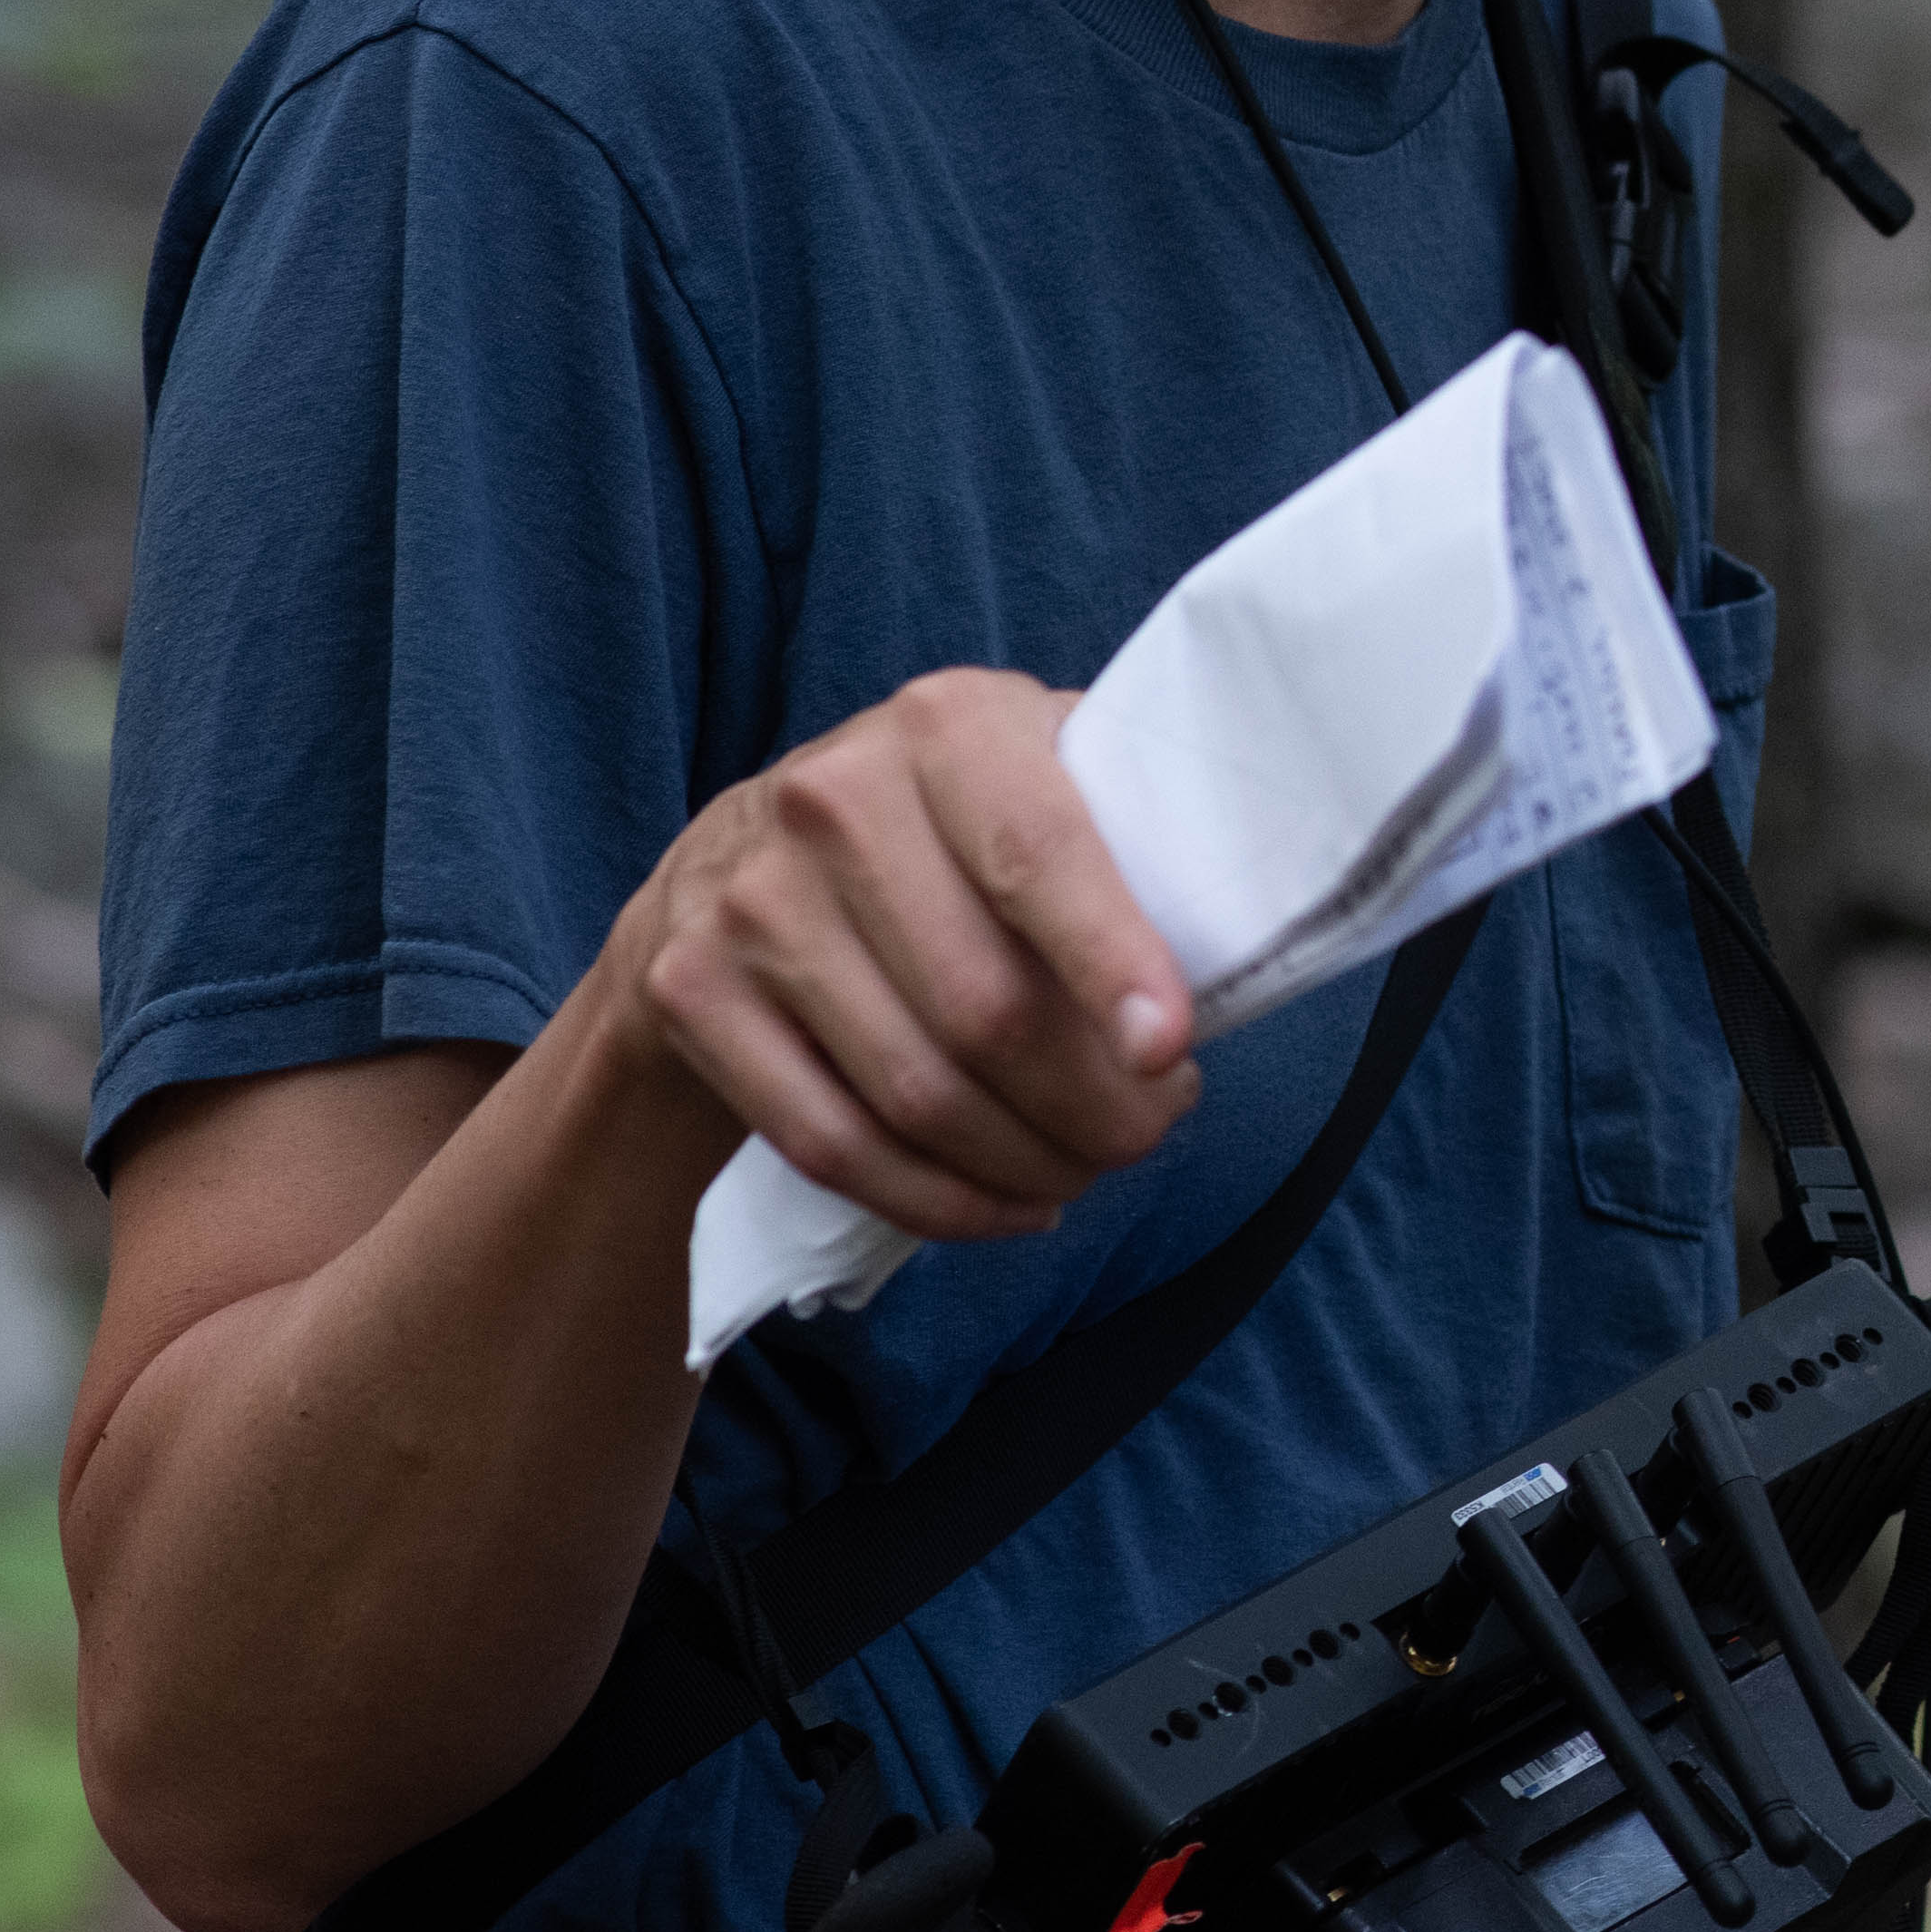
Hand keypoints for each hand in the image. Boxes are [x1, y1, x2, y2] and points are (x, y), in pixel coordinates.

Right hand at [604, 669, 1199, 1240]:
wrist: (736, 858)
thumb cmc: (946, 826)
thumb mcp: (1032, 775)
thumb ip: (1122, 831)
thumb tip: (1240, 953)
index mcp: (948, 725)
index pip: (1041, 857)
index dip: (1113, 965)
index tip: (1172, 1055)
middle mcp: (834, 799)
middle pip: (985, 1007)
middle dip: (1093, 1103)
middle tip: (1149, 1131)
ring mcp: (750, 900)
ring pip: (915, 1092)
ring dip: (1025, 1163)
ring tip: (1087, 1168)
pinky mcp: (690, 993)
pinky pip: (832, 1143)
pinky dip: (936, 1200)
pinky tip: (1007, 1206)